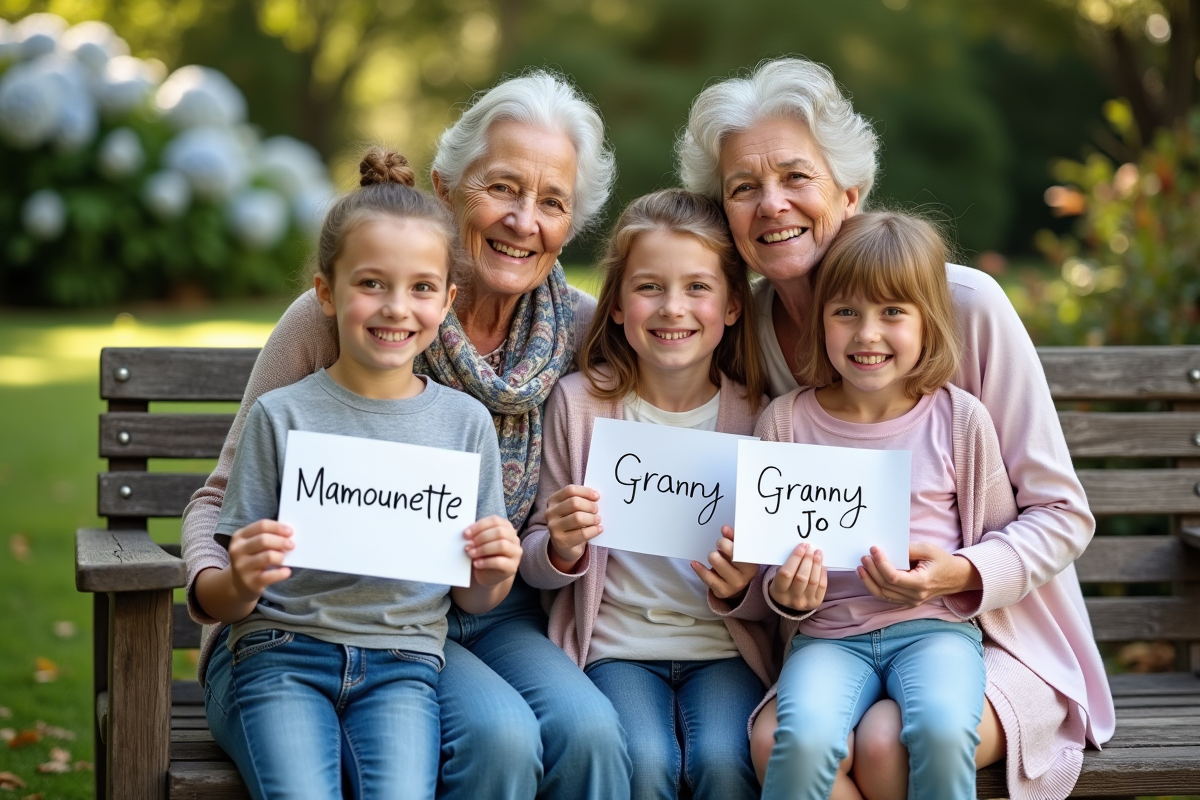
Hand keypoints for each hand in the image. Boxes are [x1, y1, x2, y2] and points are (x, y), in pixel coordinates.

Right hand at [227, 519, 293, 600]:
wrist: (239, 584)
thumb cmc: (252, 559)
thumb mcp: (253, 546)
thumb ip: (267, 537)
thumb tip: (289, 535)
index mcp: (239, 537)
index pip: (261, 526)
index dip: (278, 527)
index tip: (290, 531)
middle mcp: (237, 551)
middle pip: (263, 540)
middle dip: (281, 541)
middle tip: (292, 545)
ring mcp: (242, 567)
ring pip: (268, 557)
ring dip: (281, 556)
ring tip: (285, 558)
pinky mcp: (250, 582)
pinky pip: (269, 576)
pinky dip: (281, 573)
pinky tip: (287, 572)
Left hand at [464, 515, 521, 587]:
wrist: (488, 575)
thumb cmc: (483, 555)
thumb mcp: (479, 542)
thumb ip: (476, 536)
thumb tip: (467, 535)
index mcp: (506, 527)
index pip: (495, 520)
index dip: (479, 526)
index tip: (466, 534)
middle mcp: (514, 538)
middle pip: (500, 532)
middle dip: (481, 538)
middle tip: (468, 545)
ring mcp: (515, 553)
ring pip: (502, 545)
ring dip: (483, 549)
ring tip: (471, 554)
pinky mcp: (512, 566)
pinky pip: (500, 562)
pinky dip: (485, 562)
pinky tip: (476, 563)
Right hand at [545, 484, 602, 570]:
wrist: (564, 546)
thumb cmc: (572, 523)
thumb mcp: (572, 509)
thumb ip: (581, 501)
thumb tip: (596, 497)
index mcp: (553, 501)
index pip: (570, 490)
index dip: (586, 492)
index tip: (597, 496)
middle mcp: (550, 513)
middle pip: (574, 503)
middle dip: (590, 506)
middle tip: (596, 510)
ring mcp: (554, 528)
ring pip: (578, 518)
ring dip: (592, 518)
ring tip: (597, 520)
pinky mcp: (561, 541)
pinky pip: (582, 533)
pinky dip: (594, 530)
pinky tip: (598, 529)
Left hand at [691, 526, 758, 599]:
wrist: (736, 583)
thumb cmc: (737, 563)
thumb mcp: (738, 551)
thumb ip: (733, 539)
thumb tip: (725, 529)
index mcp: (752, 564)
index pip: (743, 550)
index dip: (733, 540)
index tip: (724, 533)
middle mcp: (745, 576)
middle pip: (731, 556)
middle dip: (722, 545)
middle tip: (719, 543)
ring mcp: (733, 586)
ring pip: (717, 565)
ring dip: (713, 556)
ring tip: (714, 555)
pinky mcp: (722, 592)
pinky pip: (707, 578)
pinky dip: (700, 569)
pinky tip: (695, 563)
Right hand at [768, 543, 826, 612]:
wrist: (789, 604)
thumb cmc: (783, 585)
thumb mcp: (778, 578)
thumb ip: (787, 566)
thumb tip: (802, 550)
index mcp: (779, 591)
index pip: (787, 573)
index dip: (795, 558)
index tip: (802, 547)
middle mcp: (792, 599)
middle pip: (801, 577)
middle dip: (807, 560)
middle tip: (810, 549)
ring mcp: (805, 602)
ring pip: (813, 581)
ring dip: (817, 565)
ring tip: (818, 554)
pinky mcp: (816, 603)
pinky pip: (822, 586)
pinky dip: (822, 573)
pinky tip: (821, 565)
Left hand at [857, 543, 979, 607]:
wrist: (955, 578)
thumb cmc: (942, 561)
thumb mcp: (928, 549)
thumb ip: (908, 549)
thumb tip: (888, 547)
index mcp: (922, 583)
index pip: (893, 578)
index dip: (880, 564)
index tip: (874, 549)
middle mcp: (915, 596)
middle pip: (886, 586)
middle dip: (872, 570)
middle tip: (864, 556)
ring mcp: (911, 601)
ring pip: (883, 594)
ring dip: (869, 581)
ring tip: (861, 567)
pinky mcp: (907, 602)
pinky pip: (886, 597)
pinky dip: (874, 587)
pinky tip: (867, 577)